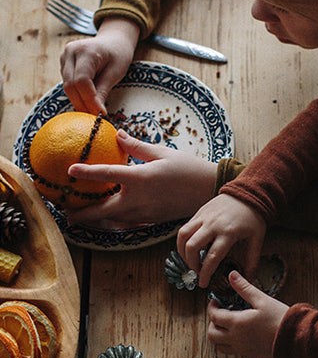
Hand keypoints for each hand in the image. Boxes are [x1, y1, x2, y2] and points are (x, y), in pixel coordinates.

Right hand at [59, 17, 140, 114]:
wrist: (113, 40)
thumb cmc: (118, 55)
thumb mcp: (116, 72)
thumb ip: (103, 90)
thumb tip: (96, 112)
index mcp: (87, 51)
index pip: (82, 81)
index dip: (89, 100)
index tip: (100, 114)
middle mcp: (70, 52)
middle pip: (70, 85)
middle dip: (82, 103)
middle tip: (95, 117)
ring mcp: (64, 56)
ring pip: (66, 85)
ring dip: (78, 100)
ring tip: (92, 110)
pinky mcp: (63, 63)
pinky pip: (67, 82)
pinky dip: (76, 93)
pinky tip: (86, 100)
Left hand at [65, 130, 217, 227]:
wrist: (211, 191)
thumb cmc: (189, 169)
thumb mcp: (163, 153)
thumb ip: (137, 147)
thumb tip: (118, 134)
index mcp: (140, 178)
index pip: (107, 175)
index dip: (86, 172)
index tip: (70, 171)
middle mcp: (139, 198)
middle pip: (103, 210)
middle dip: (83, 213)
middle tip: (67, 212)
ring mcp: (145, 212)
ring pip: (113, 219)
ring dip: (97, 219)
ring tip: (82, 217)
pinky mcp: (152, 220)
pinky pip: (128, 222)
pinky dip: (115, 221)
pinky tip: (109, 218)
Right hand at [177, 194, 266, 288]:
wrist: (249, 192)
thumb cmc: (254, 217)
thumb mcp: (257, 239)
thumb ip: (252, 260)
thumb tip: (249, 279)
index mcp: (229, 233)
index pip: (212, 257)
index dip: (205, 273)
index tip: (203, 284)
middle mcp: (213, 225)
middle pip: (192, 247)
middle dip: (191, 264)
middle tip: (197, 271)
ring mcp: (204, 217)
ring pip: (183, 236)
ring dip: (182, 252)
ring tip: (190, 261)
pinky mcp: (199, 212)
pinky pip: (185, 228)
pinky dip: (183, 240)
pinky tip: (190, 248)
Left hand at [206, 270, 287, 357]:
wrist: (296, 340)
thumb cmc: (281, 319)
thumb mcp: (263, 300)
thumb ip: (245, 288)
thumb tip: (231, 275)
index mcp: (237, 323)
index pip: (214, 316)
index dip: (212, 307)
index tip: (216, 301)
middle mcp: (236, 338)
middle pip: (211, 334)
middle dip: (212, 323)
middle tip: (220, 314)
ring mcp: (242, 349)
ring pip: (219, 346)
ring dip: (218, 335)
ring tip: (228, 326)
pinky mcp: (250, 355)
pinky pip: (231, 351)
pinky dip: (229, 343)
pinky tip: (240, 334)